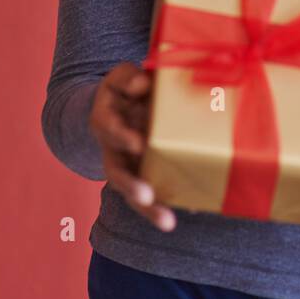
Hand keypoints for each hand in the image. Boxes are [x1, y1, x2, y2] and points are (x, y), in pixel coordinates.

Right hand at [90, 62, 176, 231]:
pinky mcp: (145, 176)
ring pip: (132, 193)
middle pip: (116, 174)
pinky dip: (169, 204)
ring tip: (166, 221)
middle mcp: (114, 151)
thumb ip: (129, 77)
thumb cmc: (126, 90)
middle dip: (131, 186)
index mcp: (106, 122)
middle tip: (145, 195)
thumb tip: (142, 84)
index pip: (109, 130)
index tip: (139, 144)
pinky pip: (155, 195)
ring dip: (148, 208)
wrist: (120, 107)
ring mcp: (128, 168)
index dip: (122, 137)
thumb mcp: (122, 77)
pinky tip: (193, 208)